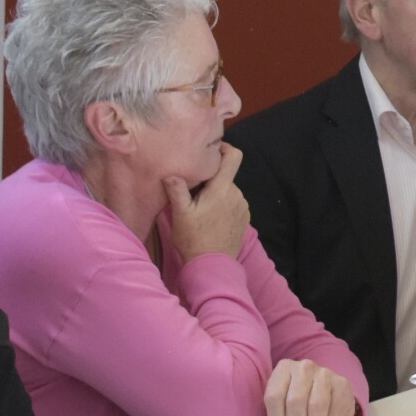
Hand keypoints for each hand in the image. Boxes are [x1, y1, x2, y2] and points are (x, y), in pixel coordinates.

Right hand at [165, 144, 249, 261]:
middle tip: (192, 189)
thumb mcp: (180, 214)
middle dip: (210, 178)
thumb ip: (176, 190)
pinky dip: (222, 204)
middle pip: (225, 175)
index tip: (209, 153)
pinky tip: (209, 217)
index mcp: (222, 188)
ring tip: (199, 206)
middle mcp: (237, 194)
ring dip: (215, 193)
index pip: (233, 156)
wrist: (212, 266)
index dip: (224, 148)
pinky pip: (233, 202)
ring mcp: (242, 207)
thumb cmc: (193, 239)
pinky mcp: (244, 218)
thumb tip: (171, 173)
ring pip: (228, 190)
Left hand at [264, 359, 357, 415]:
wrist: (327, 391)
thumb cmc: (299, 399)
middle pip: (295, 402)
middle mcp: (304, 367)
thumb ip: (277, 414)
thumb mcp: (282, 401)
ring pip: (316, 406)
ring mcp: (325, 373)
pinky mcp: (343, 384)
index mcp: (284, 369)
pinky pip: (335, 412)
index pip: (274, 397)